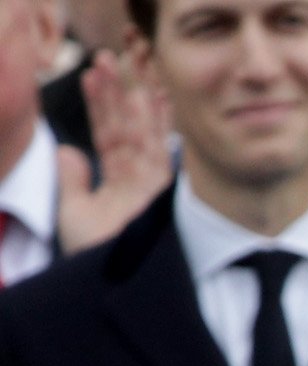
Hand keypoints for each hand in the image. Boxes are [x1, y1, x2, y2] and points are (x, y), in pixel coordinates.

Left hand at [54, 51, 173, 252]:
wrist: (114, 286)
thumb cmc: (98, 259)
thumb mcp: (74, 213)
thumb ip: (72, 181)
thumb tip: (65, 151)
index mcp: (122, 186)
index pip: (110, 136)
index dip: (99, 106)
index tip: (90, 76)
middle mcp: (141, 183)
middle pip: (128, 128)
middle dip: (117, 92)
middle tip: (107, 58)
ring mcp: (153, 188)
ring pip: (141, 133)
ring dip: (128, 98)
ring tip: (115, 67)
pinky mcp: (162, 194)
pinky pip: (154, 152)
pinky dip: (149, 124)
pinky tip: (143, 97)